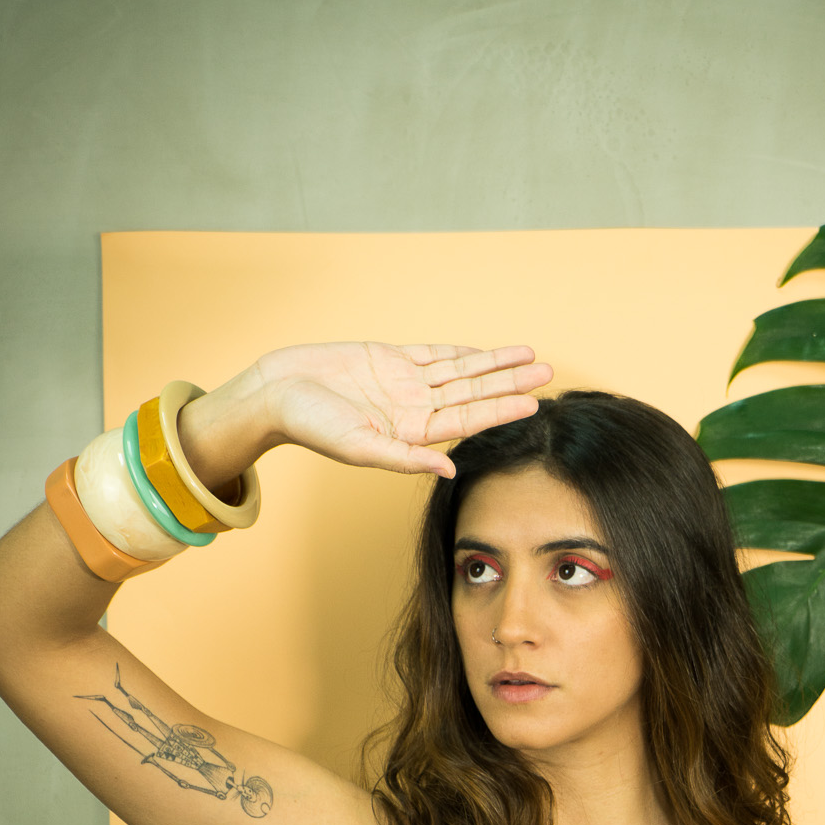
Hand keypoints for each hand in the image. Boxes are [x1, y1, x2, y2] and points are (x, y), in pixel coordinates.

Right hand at [177, 340, 552, 491]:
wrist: (276, 393)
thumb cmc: (311, 426)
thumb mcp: (359, 447)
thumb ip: (404, 459)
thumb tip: (448, 472)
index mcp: (411, 435)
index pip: (467, 423)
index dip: (500, 411)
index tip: (532, 403)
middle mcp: (414, 411)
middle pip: (473, 394)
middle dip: (510, 383)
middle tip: (547, 371)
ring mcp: (404, 384)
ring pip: (461, 372)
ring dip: (494, 364)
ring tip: (530, 355)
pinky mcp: (389, 360)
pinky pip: (435, 355)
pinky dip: (462, 352)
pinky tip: (488, 352)